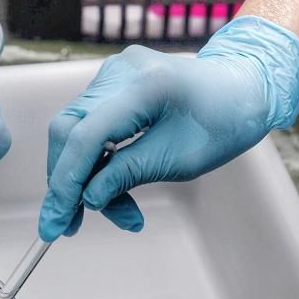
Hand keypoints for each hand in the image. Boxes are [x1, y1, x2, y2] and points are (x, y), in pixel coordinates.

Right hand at [38, 16, 298, 240]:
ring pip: (73, 129)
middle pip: (68, 130)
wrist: (244, 88)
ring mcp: (112, 72)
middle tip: (68, 226)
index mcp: (145, 87)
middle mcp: (119, 72)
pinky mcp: (111, 82)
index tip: (54, 226)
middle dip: (65, 182)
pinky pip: (88, 123)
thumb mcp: (180, 160)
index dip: (65, 184)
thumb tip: (86, 199)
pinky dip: (93, 159)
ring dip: (82, 176)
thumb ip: (127, 175)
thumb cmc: (222, 124)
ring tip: (109, 211)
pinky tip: (109, 185)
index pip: (85, 137)